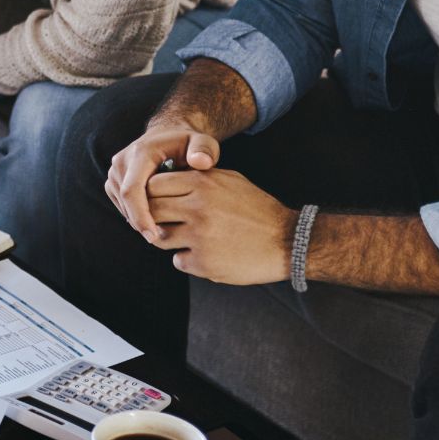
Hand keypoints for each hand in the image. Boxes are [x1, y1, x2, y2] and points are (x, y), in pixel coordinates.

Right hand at [105, 125, 220, 241]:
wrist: (168, 135)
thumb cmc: (188, 144)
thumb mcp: (202, 143)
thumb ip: (205, 150)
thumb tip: (201, 162)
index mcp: (141, 153)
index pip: (132, 190)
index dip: (141, 216)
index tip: (154, 236)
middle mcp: (122, 161)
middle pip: (125, 201)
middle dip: (140, 222)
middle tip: (161, 240)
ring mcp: (115, 171)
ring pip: (122, 205)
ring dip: (138, 220)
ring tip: (161, 229)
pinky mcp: (114, 180)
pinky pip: (121, 204)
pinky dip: (134, 215)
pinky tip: (153, 219)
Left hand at [146, 168, 295, 284]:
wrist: (287, 241)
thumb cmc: (256, 208)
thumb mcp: (229, 180)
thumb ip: (198, 176)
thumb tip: (167, 177)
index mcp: (202, 183)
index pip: (154, 184)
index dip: (151, 192)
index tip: (156, 199)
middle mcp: (197, 208)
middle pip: (151, 210)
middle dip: (152, 216)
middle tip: (162, 220)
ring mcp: (199, 237)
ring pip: (159, 237)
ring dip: (167, 238)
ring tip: (185, 237)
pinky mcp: (203, 263)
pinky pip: (178, 260)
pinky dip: (187, 259)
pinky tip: (205, 253)